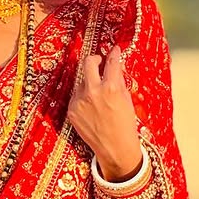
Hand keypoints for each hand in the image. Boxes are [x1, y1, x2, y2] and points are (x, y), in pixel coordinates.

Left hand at [67, 44, 141, 179]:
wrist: (115, 148)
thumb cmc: (125, 125)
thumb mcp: (126, 99)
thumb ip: (119, 80)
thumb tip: (114, 65)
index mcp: (111, 88)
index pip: (111, 62)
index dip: (113, 53)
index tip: (114, 50)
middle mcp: (93, 92)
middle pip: (88, 63)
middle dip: (94, 59)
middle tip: (98, 61)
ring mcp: (80, 101)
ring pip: (82, 81)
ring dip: (89, 83)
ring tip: (99, 97)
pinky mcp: (72, 111)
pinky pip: (76, 96)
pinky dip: (83, 98)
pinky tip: (92, 109)